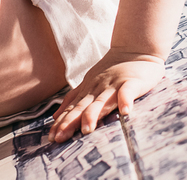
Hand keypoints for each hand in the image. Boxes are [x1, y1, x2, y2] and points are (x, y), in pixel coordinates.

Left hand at [48, 49, 164, 142]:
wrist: (135, 48)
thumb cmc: (113, 70)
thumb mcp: (89, 83)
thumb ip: (74, 99)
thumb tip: (55, 116)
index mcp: (88, 91)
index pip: (72, 109)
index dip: (62, 123)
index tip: (51, 138)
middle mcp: (98, 89)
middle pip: (82, 107)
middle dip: (70, 122)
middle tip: (59, 138)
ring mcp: (114, 85)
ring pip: (102, 101)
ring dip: (93, 115)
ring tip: (87, 129)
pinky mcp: (131, 82)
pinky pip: (128, 91)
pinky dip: (125, 100)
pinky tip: (125, 111)